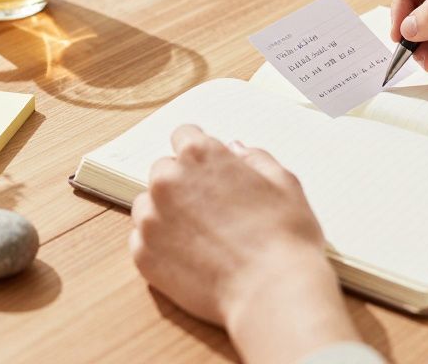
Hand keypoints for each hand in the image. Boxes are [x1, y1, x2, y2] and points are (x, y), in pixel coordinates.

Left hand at [129, 126, 359, 362]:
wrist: (271, 292)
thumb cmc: (284, 237)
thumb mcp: (283, 183)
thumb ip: (254, 158)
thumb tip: (235, 150)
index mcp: (200, 155)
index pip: (184, 135)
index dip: (200, 153)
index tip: (208, 168)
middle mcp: (167, 181)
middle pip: (164, 171)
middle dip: (183, 183)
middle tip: (212, 208)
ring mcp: (150, 220)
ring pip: (150, 206)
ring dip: (168, 213)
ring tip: (202, 236)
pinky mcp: (143, 255)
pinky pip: (144, 240)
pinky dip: (162, 246)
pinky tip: (192, 257)